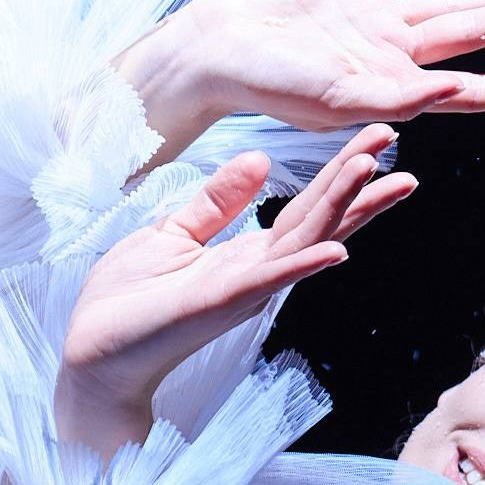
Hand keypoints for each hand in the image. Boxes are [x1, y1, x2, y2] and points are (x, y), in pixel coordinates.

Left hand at [55, 126, 407, 461]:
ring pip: (304, 241)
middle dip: (358, 179)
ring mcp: (243, 290)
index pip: (306, 209)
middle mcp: (257, 272)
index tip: (374, 140)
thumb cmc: (129, 301)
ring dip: (341, 206)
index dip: (340, 173)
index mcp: (248, 254)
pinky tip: (335, 249)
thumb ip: (218, 201)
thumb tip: (259, 160)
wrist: (94, 352)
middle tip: (390, 132)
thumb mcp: (174, 233)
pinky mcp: (219, 303)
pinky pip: (268, 281)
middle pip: (319, 219)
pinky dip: (302, 265)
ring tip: (372, 169)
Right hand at [113, 0, 484, 163]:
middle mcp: (392, 53)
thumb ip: (396, 98)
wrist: (220, 49)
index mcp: (394, 87)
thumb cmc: (270, 87)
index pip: (468, 89)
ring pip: (446, 2)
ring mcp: (372, 20)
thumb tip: (458, 85)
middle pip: (469, 33)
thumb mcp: (336, 102)